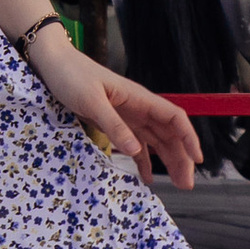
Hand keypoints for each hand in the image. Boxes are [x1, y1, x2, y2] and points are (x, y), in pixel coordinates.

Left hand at [27, 28, 200, 185]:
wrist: (53, 64)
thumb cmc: (72, 76)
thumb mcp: (91, 101)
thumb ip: (113, 125)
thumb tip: (135, 150)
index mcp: (138, 98)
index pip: (174, 117)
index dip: (189, 137)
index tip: (197, 159)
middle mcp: (137, 107)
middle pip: (168, 133)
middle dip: (180, 157)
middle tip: (186, 184)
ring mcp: (126, 116)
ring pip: (155, 140)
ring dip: (167, 160)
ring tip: (176, 184)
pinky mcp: (113, 122)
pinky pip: (134, 143)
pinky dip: (142, 160)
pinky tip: (145, 177)